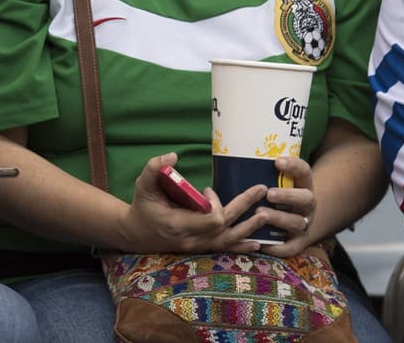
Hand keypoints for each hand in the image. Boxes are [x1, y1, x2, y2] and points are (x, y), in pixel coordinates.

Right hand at [120, 152, 266, 252]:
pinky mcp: (201, 248)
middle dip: (244, 207)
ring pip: (228, 241)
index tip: (207, 189)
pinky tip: (258, 242)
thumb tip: (173, 155)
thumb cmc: (142, 206)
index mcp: (178, 224)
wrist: (137, 234)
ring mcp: (197, 247)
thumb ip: (154, 168)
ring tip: (266, 215)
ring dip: (249, 228)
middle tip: (261, 189)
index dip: (215, 204)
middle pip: (225, 227)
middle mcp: (191, 239)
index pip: (210, 220)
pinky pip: (224, 249)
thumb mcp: (143, 185)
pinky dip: (242, 246)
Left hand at [258, 155, 316, 257]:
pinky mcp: (297, 244)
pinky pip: (290, 248)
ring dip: (279, 218)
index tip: (277, 161)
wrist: (294, 222)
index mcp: (303, 185)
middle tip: (268, 193)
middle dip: (288, 196)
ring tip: (260, 214)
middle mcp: (307, 206)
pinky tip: (262, 244)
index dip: (293, 166)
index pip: (304, 171)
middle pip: (306, 199)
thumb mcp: (276, 183)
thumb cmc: (276, 197)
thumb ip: (260, 175)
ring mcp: (304, 225)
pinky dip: (277, 247)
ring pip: (297, 223)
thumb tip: (227, 164)